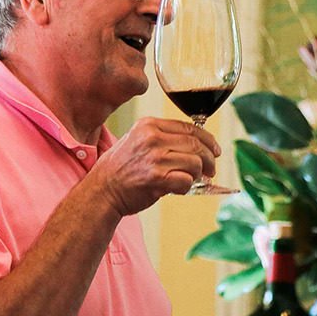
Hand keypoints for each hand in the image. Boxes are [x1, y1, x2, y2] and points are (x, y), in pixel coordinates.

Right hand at [89, 118, 219, 215]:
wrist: (102, 190)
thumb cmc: (121, 169)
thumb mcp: (137, 140)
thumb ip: (162, 137)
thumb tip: (196, 144)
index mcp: (149, 125)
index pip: (189, 128)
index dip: (208, 140)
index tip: (215, 150)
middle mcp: (152, 138)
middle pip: (196, 144)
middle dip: (209, 159)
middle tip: (210, 170)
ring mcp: (155, 158)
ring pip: (195, 162)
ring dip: (197, 175)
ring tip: (190, 180)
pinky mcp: (157, 178)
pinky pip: (186, 181)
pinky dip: (186, 187)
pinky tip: (178, 189)